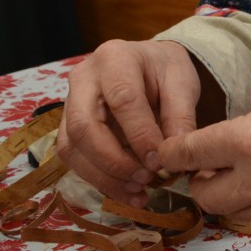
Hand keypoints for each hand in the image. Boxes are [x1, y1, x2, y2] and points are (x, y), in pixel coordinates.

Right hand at [58, 39, 201, 201]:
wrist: (149, 65)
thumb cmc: (164, 71)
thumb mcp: (182, 82)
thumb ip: (180, 116)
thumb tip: (173, 154)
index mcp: (115, 58)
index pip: (122, 99)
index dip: (140, 134)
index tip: (160, 161)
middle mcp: (83, 78)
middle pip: (84, 126)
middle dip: (114, 160)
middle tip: (146, 178)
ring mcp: (70, 102)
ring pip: (72, 147)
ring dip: (104, 176)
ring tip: (138, 191)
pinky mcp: (68, 126)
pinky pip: (74, 158)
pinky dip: (99, 180)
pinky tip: (127, 193)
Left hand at [157, 78, 250, 229]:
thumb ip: (240, 132)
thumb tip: (213, 155)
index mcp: (250, 141)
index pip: (187, 154)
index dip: (171, 152)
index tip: (165, 153)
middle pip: (202, 196)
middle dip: (202, 181)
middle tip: (214, 166)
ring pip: (232, 210)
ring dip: (233, 194)